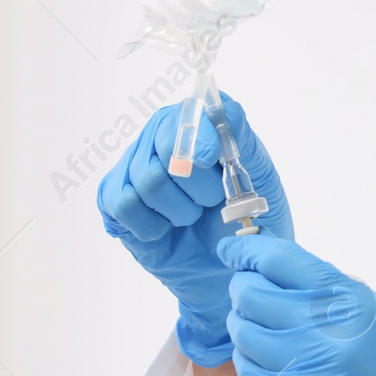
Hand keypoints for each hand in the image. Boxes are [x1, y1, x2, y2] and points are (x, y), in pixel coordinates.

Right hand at [97, 93, 291, 365]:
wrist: (228, 267)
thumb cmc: (248, 218)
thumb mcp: (261, 178)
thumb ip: (244, 139)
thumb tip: (225, 109)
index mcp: (200, 120)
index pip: (192, 111)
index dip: (201, 137)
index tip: (211, 161)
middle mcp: (162, 133)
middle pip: (169, 147)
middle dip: (199, 185)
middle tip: (213, 202)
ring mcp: (134, 163)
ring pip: (149, 179)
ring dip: (179, 210)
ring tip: (191, 217)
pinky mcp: (114, 197)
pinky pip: (124, 205)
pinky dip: (152, 226)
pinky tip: (166, 230)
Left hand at [221, 234, 375, 375]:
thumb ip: (331, 296)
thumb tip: (274, 271)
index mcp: (356, 305)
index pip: (282, 261)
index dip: (248, 251)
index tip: (234, 251)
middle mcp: (329, 336)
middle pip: (252, 294)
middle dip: (244, 291)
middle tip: (249, 295)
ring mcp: (305, 375)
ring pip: (242, 334)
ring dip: (245, 329)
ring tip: (265, 335)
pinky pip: (249, 375)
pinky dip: (253, 366)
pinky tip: (275, 369)